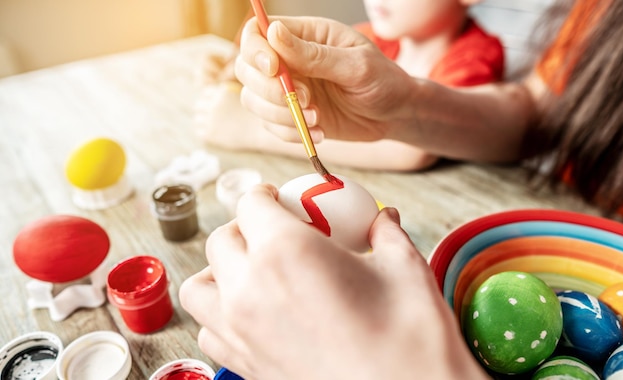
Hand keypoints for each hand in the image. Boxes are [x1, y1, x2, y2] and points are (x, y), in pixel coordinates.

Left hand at [179, 184, 487, 379]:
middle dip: (245, 228)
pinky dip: (220, 314)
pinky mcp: (245, 366)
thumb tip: (382, 217)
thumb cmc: (411, 341)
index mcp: (285, 251)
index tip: (279, 198)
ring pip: (198, 287)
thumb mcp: (405, 269)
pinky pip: (209, 330)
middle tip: (276, 232)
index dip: (265, 195)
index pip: (250, 204)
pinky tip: (255, 312)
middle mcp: (249, 289)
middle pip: (221, 241)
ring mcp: (241, 333)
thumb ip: (385, 232)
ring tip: (252, 270)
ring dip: (219, 270)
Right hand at [234, 17, 415, 143]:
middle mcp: (289, 61)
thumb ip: (315, 55)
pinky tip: (319, 132)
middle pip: (247, 68)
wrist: (395, 115)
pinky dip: (290, 134)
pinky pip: (270, 126)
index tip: (274, 69)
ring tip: (317, 118)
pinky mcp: (291, 117)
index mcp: (305, 36)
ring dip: (279, 115)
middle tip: (304, 99)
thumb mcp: (356, 66)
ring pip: (253, 100)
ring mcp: (287, 90)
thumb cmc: (384, 81)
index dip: (255, 50)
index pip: (258, 33)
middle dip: (268, 89)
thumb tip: (274, 33)